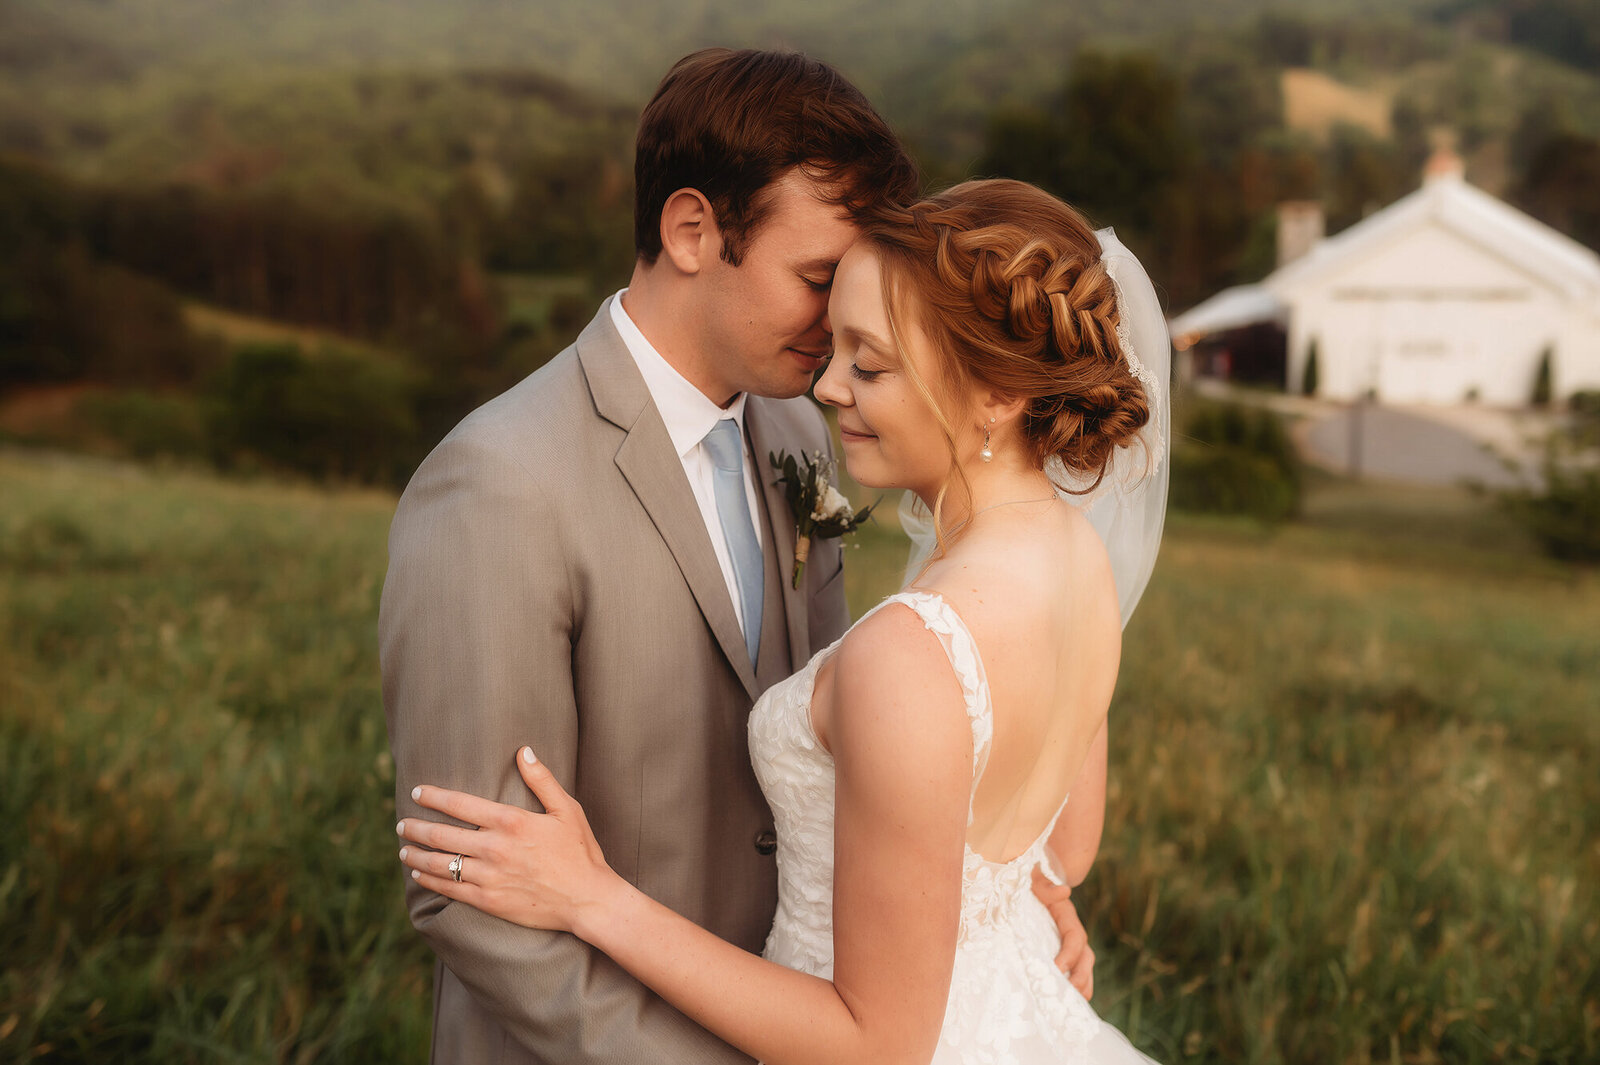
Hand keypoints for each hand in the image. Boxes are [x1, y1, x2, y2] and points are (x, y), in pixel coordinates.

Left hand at [397, 747, 614, 933]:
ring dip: (415, 855)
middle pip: (441, 835)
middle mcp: (494, 848)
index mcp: (511, 822)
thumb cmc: (580, 852)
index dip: (433, 797)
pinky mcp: (488, 901)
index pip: (459, 804)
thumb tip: (524, 751)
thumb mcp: (567, 810)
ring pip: (439, 864)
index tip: (416, 792)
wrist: (587, 899)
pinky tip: (420, 875)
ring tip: (403, 849)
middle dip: (415, 828)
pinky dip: (430, 880)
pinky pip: (449, 889)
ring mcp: (489, 876)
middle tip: (402, 824)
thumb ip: (542, 780)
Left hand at [1031, 866, 1093, 1000]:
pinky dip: (1074, 984)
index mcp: (1066, 915)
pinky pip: (1073, 968)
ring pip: (1083, 965)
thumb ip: (1047, 884)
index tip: (1058, 968)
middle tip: (1070, 994)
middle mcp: (1071, 929)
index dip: (1070, 954)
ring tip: (1075, 1004)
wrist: (1029, 879)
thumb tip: (1064, 890)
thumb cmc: (1030, 879)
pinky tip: (1067, 1000)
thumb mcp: (1036, 877)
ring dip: (1082, 984)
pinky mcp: (1059, 948)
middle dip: (1081, 976)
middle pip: (1085, 955)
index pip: (1075, 937)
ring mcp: (1067, 940)